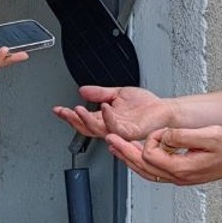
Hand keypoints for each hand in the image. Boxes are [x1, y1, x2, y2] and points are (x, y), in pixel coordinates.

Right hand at [53, 84, 173, 142]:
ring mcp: (120, 131)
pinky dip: (108, 116)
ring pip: (97, 129)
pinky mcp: (131, 131)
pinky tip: (104, 107)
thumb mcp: (117, 93)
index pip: (83, 119)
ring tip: (76, 110)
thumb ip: (99, 93)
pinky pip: (116, 126)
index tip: (57, 109)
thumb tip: (82, 91)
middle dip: (72, 120)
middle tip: (63, 112)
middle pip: (86, 127)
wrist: (164, 110)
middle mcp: (111, 126)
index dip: (69, 115)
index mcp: (106, 119)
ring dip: (85, 120)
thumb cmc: (146, 106)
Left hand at [105, 125, 221, 187]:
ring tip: (116, 148)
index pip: (151, 155)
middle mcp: (177, 176)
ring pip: (145, 172)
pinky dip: (140, 163)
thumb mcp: (208, 135)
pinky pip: (153, 172)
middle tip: (110, 139)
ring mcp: (177, 178)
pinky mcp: (179, 175)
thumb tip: (164, 135)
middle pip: (141, 167)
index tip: (161, 130)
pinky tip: (135, 156)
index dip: (150, 139)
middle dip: (124, 151)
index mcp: (181, 168)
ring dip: (128, 158)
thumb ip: (182, 136)